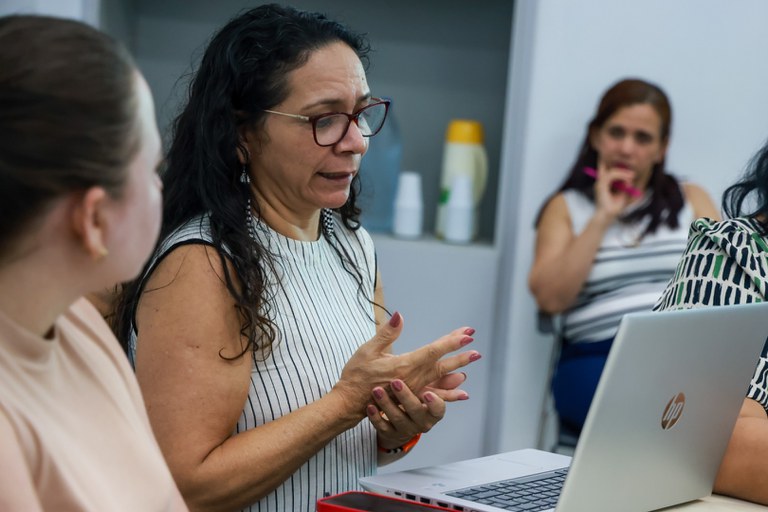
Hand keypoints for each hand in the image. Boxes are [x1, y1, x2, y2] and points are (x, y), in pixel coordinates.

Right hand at [333, 312, 480, 413]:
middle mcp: (413, 379)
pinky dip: (449, 393)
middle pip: (441, 365)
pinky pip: (434, 395)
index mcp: (404, 365)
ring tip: (470, 367)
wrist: (350, 402)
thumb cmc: (357, 375)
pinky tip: (461, 392)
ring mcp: (413, 390)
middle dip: (460, 356)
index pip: (433, 351)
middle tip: (476, 350)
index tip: (466, 334)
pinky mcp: (410, 397)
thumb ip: (387, 333)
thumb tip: (400, 315)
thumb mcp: (368, 350)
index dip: (451, 342)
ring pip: (440, 380)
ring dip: (456, 372)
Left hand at [367, 378, 444, 449]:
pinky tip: (370, 406)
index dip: (434, 404)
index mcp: (433, 413)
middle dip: (406, 397)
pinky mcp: (389, 433)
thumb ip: (442, 383)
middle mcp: (420, 423)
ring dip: (386, 404)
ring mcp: (404, 429)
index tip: (427, 393)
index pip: (438, 410)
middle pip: (415, 412)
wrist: (398, 426)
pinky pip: (381, 427)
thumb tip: (462, 376)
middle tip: (396, 382)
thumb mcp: (429, 392)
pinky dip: (375, 416)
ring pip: (396, 418)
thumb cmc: (416, 402)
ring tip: (377, 390)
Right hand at [593, 163, 635, 218]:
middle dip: (620, 167)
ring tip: (632, 176)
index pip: (603, 168)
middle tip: (633, 174)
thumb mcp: (622, 193)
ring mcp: (599, 183)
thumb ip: (625, 184)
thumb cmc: (614, 207)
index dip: (606, 161)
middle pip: (607, 167)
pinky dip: (620, 176)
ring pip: (611, 172)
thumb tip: (631, 176)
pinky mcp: (601, 186)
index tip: (616, 156)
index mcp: (604, 183)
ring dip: (623, 173)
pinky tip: (628, 181)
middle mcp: (600, 182)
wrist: (607, 216)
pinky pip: (611, 176)